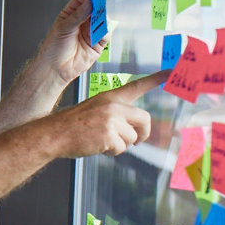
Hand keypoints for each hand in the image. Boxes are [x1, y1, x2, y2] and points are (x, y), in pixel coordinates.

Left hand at [35, 0, 110, 84]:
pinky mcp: (97, 44)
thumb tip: (89, 3)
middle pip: (94, 10)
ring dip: (102, 20)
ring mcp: (90, 33)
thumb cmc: (53, 49)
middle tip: (99, 7)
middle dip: (98, 7)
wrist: (55, 69)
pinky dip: (105, 32)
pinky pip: (105, 35)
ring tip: (99, 21)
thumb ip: (77, 16)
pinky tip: (100, 33)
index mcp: (70, 15)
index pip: (81, 1)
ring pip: (102, 21)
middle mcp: (81, 23)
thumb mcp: (63, 28)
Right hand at [38, 70, 168, 157]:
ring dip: (121, 144)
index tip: (171, 72)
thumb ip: (115, 114)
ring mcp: (111, 120)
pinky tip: (98, 146)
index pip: (137, 86)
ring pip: (133, 138)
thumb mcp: (94, 110)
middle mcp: (113, 106)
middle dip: (142, 133)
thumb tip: (134, 130)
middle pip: (144, 119)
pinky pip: (121, 148)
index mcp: (110, 97)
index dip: (156, 79)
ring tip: (103, 141)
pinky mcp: (109, 135)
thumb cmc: (72, 125)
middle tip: (137, 140)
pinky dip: (111, 152)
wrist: (54, 134)